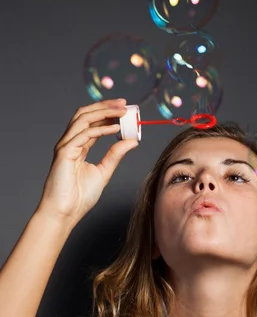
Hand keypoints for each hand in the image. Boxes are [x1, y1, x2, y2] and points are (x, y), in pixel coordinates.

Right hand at [36, 98, 137, 227]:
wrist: (64, 213)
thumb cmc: (79, 197)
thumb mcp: (104, 172)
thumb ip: (115, 155)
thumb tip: (132, 141)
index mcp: (78, 146)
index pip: (92, 122)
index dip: (108, 113)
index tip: (125, 109)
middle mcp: (70, 142)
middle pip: (86, 114)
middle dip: (105, 106)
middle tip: (123, 103)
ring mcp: (65, 146)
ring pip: (83, 118)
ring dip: (103, 112)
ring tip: (121, 110)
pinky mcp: (64, 152)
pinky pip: (84, 134)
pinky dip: (101, 129)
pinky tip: (115, 128)